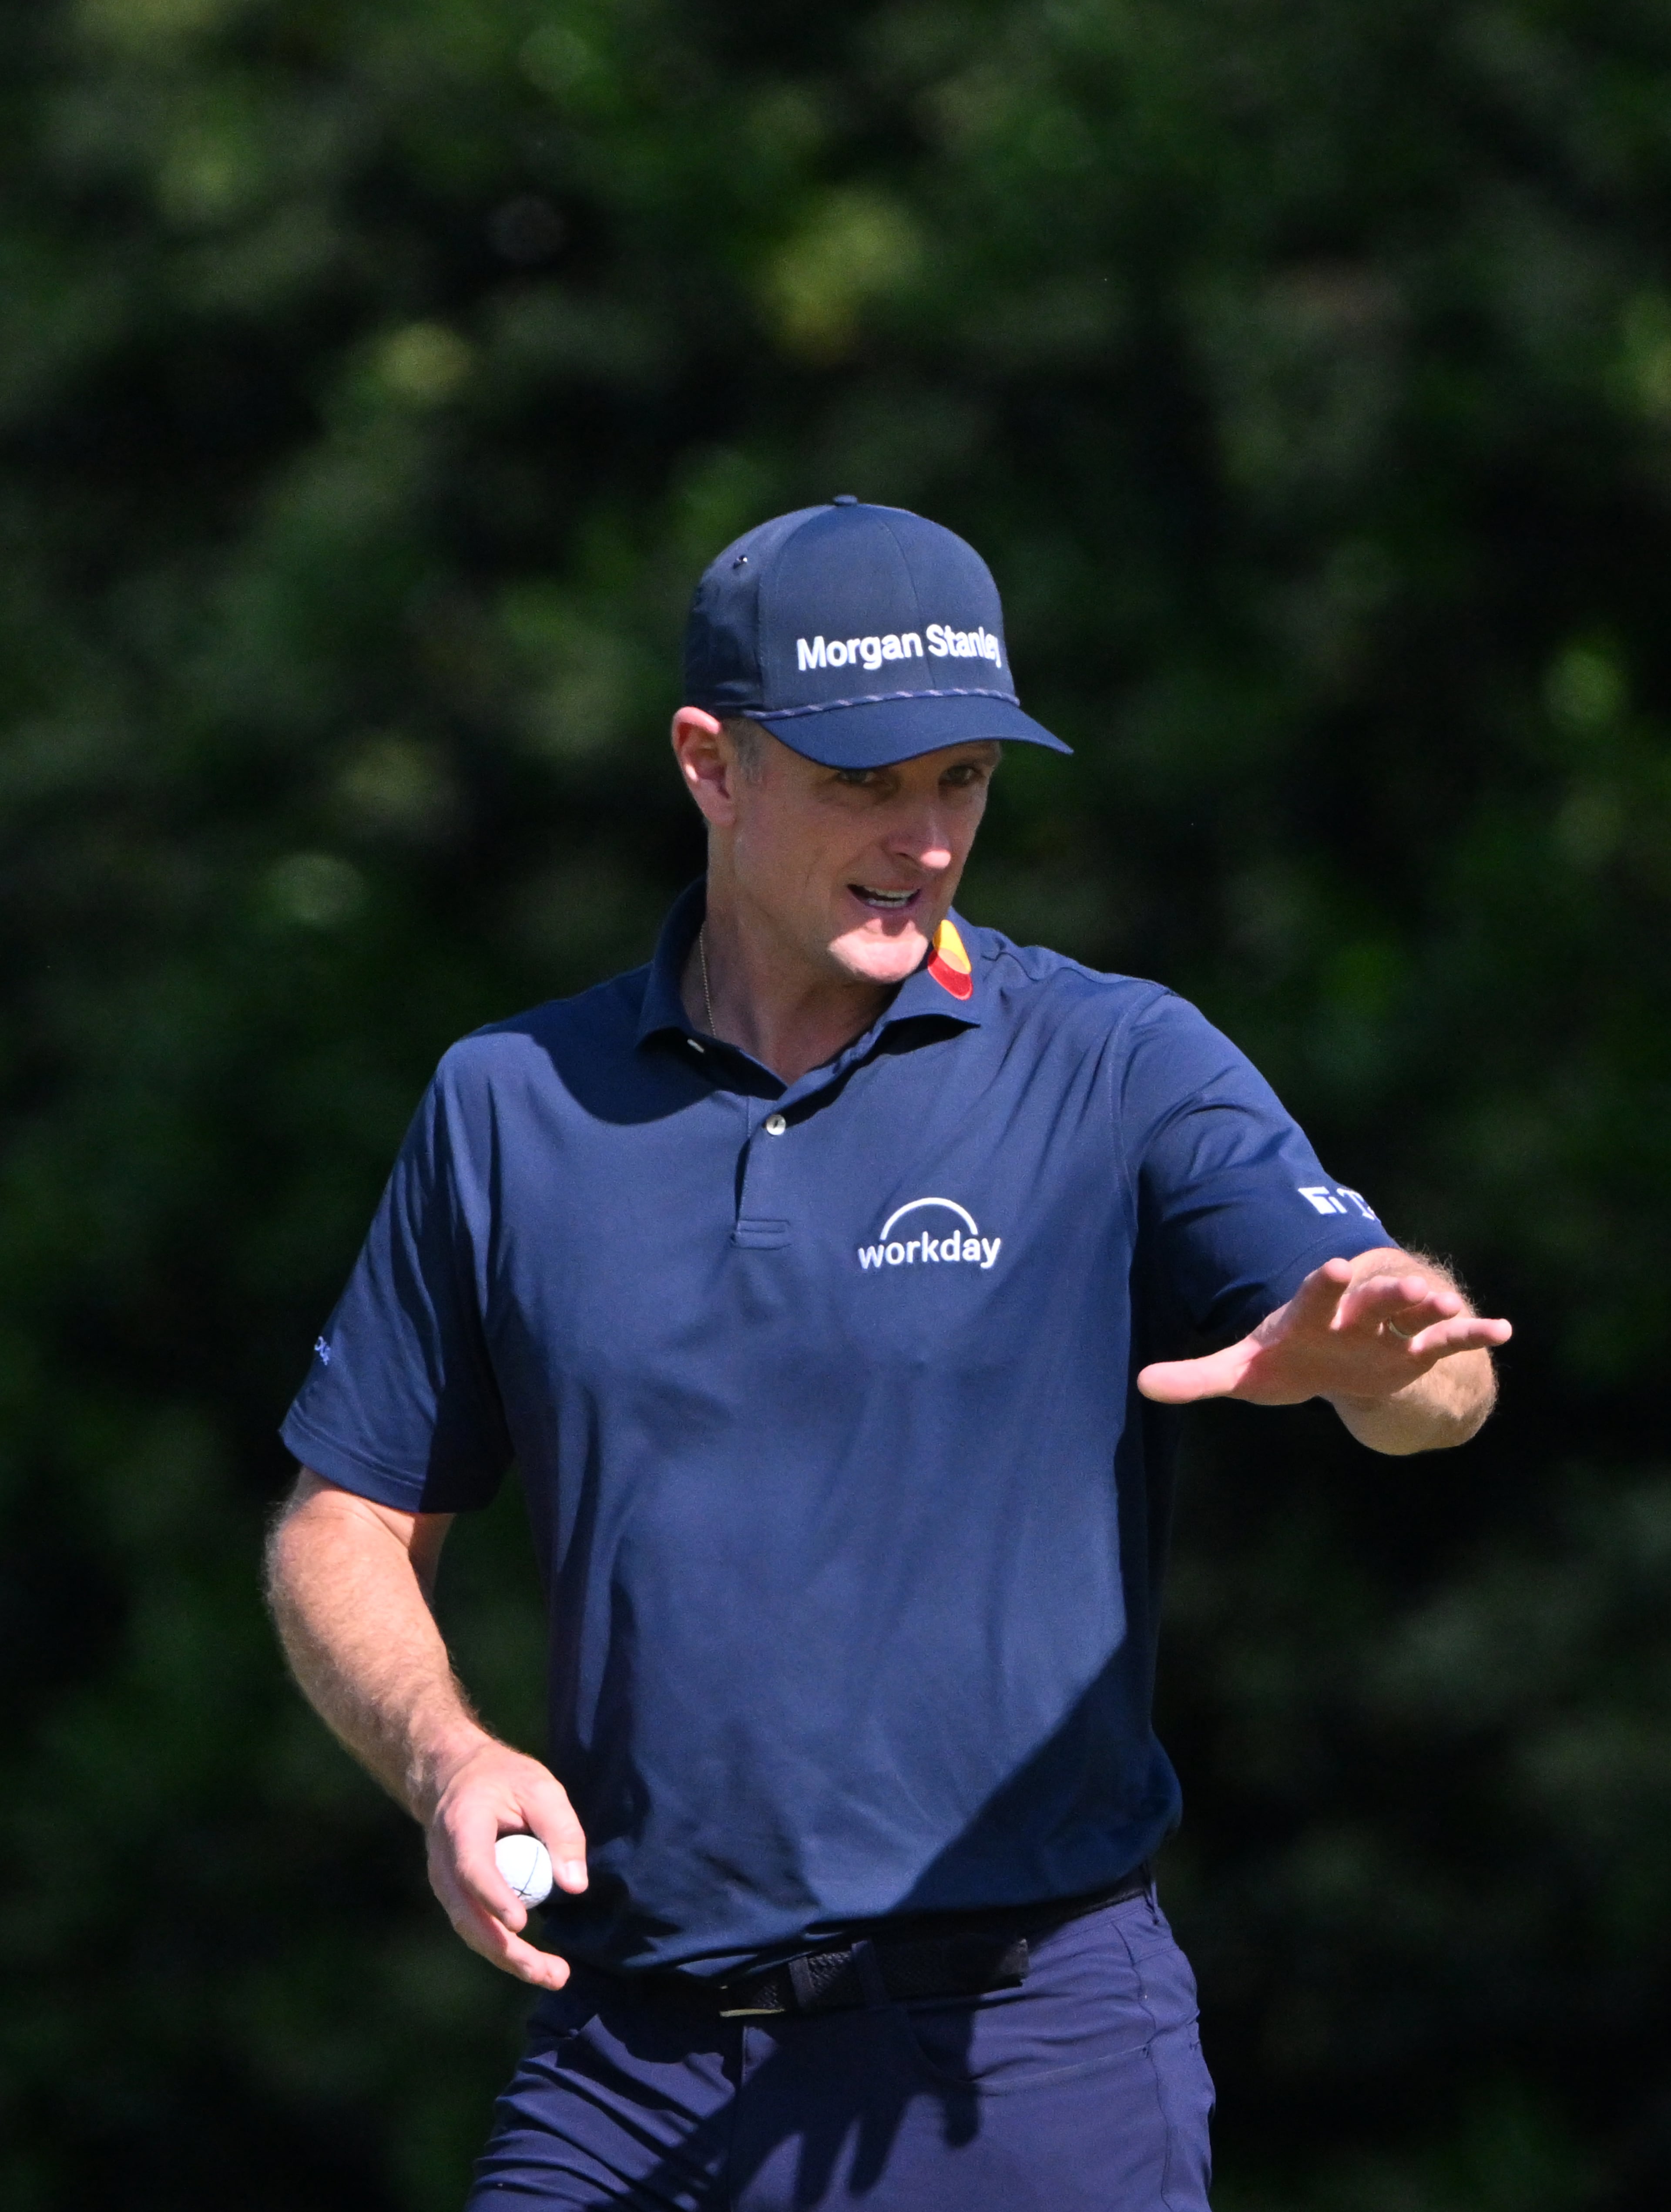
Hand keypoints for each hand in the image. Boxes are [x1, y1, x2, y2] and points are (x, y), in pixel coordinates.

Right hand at [423, 1737, 588, 1991]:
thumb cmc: (502, 1778)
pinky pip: (475, 1928)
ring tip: (554, 1976)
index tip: (521, 1925)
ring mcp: (445, 1883)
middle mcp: (444, 1862)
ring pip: (471, 1930)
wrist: (453, 1776)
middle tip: (553, 1973)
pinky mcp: (455, 1897)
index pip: (474, 1868)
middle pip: (469, 1916)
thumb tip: (576, 1885)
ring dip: (509, 1958)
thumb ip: (560, 1830)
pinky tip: (535, 1963)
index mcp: (462, 1826)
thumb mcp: (539, 1787)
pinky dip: (502, 1949)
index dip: (495, 1897)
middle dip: (508, 1950)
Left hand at [1136, 1252, 1511, 1410]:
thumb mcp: (1242, 1372)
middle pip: (1370, 1300)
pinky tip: (1505, 1329)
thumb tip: (1141, 1385)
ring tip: (1449, 1308)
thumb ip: (1197, 1377)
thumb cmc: (1284, 1360)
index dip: (1324, 1284)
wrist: (1330, 1357)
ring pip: (1412, 1314)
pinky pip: (1447, 1341)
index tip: (1337, 1268)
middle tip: (1407, 1285)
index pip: (1314, 1294)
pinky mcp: (1413, 1351)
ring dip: (1432, 1309)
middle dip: (1387, 1293)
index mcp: (1308, 1315)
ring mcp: (1387, 1330)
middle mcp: (1352, 1315)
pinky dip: (1473, 1333)